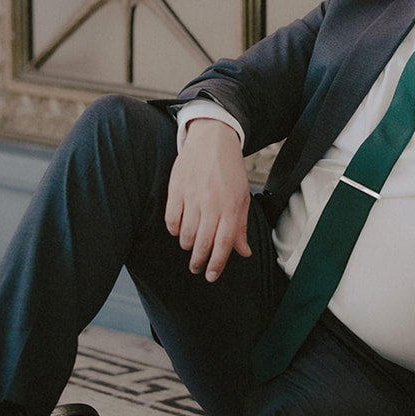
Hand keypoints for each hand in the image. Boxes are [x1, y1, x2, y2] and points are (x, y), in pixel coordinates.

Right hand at [164, 118, 251, 278]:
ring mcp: (192, 196)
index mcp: (231, 205)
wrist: (213, 139)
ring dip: (188, 246)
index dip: (217, 264)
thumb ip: (240, 226)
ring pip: (185, 234)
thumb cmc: (230, 170)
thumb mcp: (242, 196)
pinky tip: (180, 231)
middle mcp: (211, 203)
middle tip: (197, 269)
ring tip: (191, 247)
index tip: (211, 276)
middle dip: (199, 262)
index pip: (224, 243)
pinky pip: (171, 220)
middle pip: (203, 243)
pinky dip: (174, 230)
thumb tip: (243, 252)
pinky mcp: (176, 190)